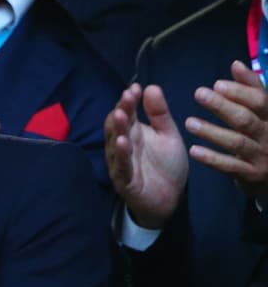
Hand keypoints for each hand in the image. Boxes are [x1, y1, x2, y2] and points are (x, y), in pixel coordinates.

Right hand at [104, 83, 186, 228]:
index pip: (127, 113)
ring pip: (115, 145)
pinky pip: (121, 166)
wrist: (171, 199)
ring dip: (117, 130)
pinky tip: (122, 142)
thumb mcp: (168, 135)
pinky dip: (121, 155)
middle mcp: (123, 146)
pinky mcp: (124, 181)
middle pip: (117, 126)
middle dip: (121, 111)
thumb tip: (151, 87)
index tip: (135, 88)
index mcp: (133, 133)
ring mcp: (121, 163)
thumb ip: (160, 114)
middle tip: (127, 97)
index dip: (129, 101)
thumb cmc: (166, 165)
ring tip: (122, 116)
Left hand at [186, 61, 267, 199]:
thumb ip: (251, 89)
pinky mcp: (251, 175)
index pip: (260, 101)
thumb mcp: (263, 113)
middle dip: (223, 106)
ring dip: (212, 132)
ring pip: (237, 143)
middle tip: (199, 94)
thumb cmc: (263, 137)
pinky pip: (230, 167)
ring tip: (190, 122)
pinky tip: (193, 150)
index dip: (240, 92)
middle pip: (246, 119)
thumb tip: (236, 64)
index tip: (217, 84)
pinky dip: (212, 158)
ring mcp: (262, 157)